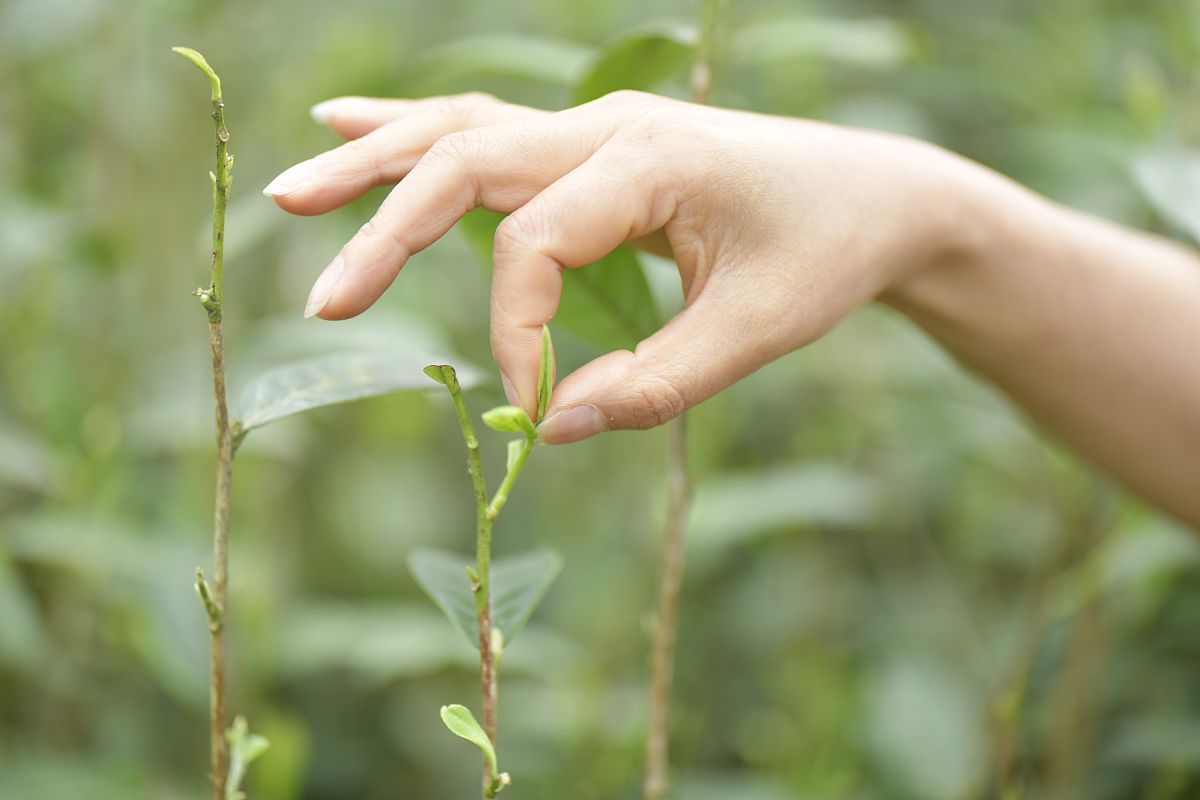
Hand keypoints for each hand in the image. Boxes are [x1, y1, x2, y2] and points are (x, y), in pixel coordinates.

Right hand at [266, 91, 968, 442]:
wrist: (875, 191)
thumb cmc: (825, 253)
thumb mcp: (758, 331)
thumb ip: (658, 385)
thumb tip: (552, 426)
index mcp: (648, 159)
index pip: (534, 244)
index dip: (518, 333)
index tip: (534, 404)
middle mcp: (607, 126)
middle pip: (466, 162)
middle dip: (387, 230)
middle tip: (324, 298)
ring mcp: (595, 125)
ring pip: (461, 131)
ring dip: (376, 165)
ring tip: (294, 194)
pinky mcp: (592, 144)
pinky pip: (486, 128)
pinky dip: (414, 133)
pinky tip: (349, 125)